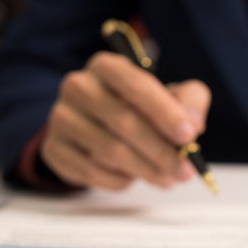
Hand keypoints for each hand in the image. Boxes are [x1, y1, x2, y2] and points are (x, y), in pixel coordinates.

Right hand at [40, 52, 210, 189]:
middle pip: (124, 122)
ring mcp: (61, 117)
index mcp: (107, 66)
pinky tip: (134, 179)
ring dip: (146, 170)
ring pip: (109, 150)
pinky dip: (120, 180)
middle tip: (185, 170)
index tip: (190, 136)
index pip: (137, 86)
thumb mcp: (170, 97)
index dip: (165, 112)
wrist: (95, 127)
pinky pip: (91, 171)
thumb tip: (193, 124)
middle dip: (161, 151)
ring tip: (169, 179)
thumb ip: (190, 102)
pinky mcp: (54, 148)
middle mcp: (78, 86)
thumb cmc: (140, 109)